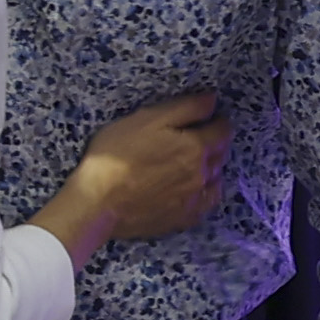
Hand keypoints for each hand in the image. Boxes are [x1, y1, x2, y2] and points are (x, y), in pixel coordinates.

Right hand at [43, 91, 231, 253]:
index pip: (223, 130)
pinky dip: (204, 193)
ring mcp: (194, 199)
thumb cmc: (116, 155)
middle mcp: (202, 173)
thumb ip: (185, 108)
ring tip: (193, 164)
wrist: (97, 203)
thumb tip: (213, 100)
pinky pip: (206, 203)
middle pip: (221, 154)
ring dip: (210, 168)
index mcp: (196, 146)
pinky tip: (192, 190)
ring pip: (216, 179)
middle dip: (214, 143)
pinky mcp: (182, 219)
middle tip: (196, 138)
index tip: (210, 118)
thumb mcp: (146, 119)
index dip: (217, 121)